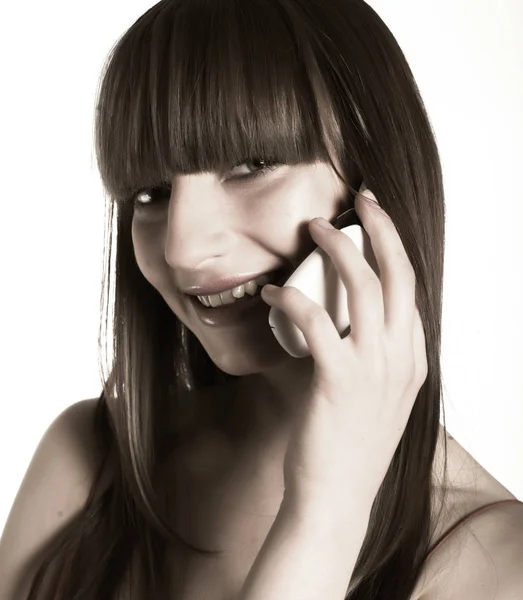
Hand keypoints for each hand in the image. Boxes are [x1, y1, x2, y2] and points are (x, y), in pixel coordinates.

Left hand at [260, 188, 428, 508]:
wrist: (336, 499)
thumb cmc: (348, 445)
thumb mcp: (374, 397)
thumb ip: (370, 357)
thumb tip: (338, 320)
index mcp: (412, 359)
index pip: (409, 288)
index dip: (394, 246)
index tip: (375, 220)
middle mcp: (401, 358)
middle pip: (396, 274)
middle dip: (379, 229)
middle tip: (358, 201)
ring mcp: (375, 370)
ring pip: (362, 286)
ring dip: (335, 249)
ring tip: (312, 230)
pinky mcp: (339, 381)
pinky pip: (318, 321)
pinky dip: (292, 299)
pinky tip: (272, 294)